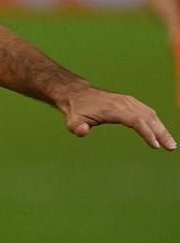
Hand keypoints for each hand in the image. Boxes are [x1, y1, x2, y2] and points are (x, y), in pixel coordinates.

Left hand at [59, 86, 175, 149]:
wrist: (77, 94)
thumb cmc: (76, 110)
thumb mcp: (72, 121)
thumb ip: (77, 127)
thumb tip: (82, 130)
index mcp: (112, 108)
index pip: (135, 120)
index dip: (146, 132)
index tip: (154, 145)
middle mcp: (123, 103)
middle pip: (147, 117)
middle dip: (160, 132)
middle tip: (171, 147)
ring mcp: (127, 101)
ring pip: (149, 113)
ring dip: (161, 128)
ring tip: (170, 144)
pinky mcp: (129, 102)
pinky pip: (146, 111)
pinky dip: (156, 121)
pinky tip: (161, 133)